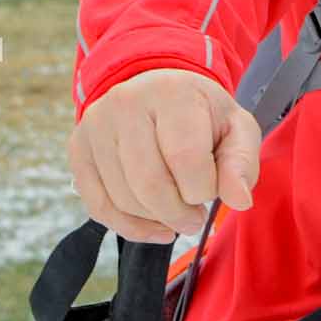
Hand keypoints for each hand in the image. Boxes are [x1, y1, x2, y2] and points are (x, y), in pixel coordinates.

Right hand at [69, 67, 260, 243]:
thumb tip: (240, 201)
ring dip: (156, 220)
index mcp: (171, 92)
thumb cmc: (202, 115)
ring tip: (176, 212)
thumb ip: (241, 164)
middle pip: (149, 184)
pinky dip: (129, 227)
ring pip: (123, 199)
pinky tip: (153, 224)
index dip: (203, 189)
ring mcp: (95, 126)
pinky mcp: (78, 148)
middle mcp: (126, 103)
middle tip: (194, 216)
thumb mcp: (236, 130)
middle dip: (178, 213)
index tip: (212, 188)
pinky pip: (98, 206)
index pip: (186, 159)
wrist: (159, 93)